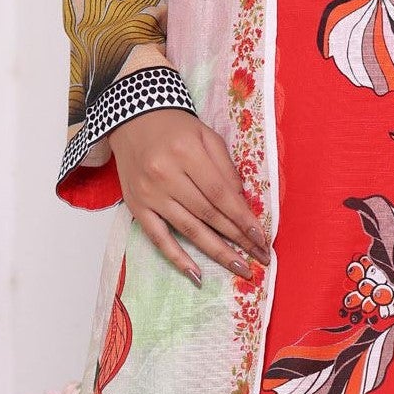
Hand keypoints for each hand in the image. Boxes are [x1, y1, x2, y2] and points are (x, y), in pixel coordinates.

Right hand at [110, 109, 271, 285]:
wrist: (131, 119)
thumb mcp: (206, 136)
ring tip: (239, 268)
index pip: (221, 194)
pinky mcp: (136, 207)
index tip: (261, 237)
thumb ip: (226, 168)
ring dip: (217, 252)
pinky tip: (197, 274)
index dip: (243, 218)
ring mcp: (149, 194)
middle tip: (259, 258)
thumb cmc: (175, 128)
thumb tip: (242, 204)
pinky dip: (177, 258)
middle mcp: (166, 175)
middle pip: (208, 214)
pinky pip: (158, 238)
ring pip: (189, 229)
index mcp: (187, 153)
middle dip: (237, 239)